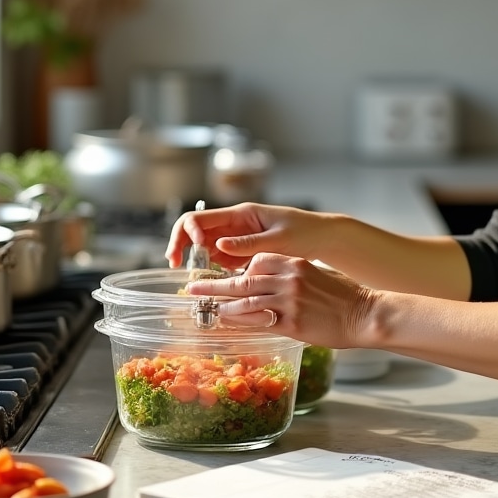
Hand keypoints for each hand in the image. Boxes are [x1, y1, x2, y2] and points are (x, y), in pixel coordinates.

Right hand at [165, 202, 330, 270]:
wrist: (323, 238)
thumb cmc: (305, 232)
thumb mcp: (278, 239)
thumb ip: (248, 243)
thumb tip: (217, 245)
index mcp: (241, 214)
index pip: (200, 217)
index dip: (188, 231)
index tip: (191, 250)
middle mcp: (234, 224)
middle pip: (195, 230)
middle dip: (180, 244)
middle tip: (173, 264)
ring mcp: (237, 239)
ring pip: (204, 247)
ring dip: (195, 260)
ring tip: (194, 280)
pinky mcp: (242, 253)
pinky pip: (220, 259)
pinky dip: (213, 270)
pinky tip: (213, 284)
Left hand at [186, 252, 376, 346]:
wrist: (365, 314)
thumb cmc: (343, 295)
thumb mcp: (315, 274)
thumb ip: (289, 275)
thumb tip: (266, 281)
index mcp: (293, 263)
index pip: (255, 262)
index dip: (234, 271)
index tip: (219, 276)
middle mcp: (288, 278)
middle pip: (242, 281)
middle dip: (214, 286)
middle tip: (192, 289)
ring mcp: (289, 301)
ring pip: (246, 302)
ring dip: (221, 306)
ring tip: (204, 310)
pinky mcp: (293, 323)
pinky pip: (259, 322)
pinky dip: (240, 322)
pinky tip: (227, 324)